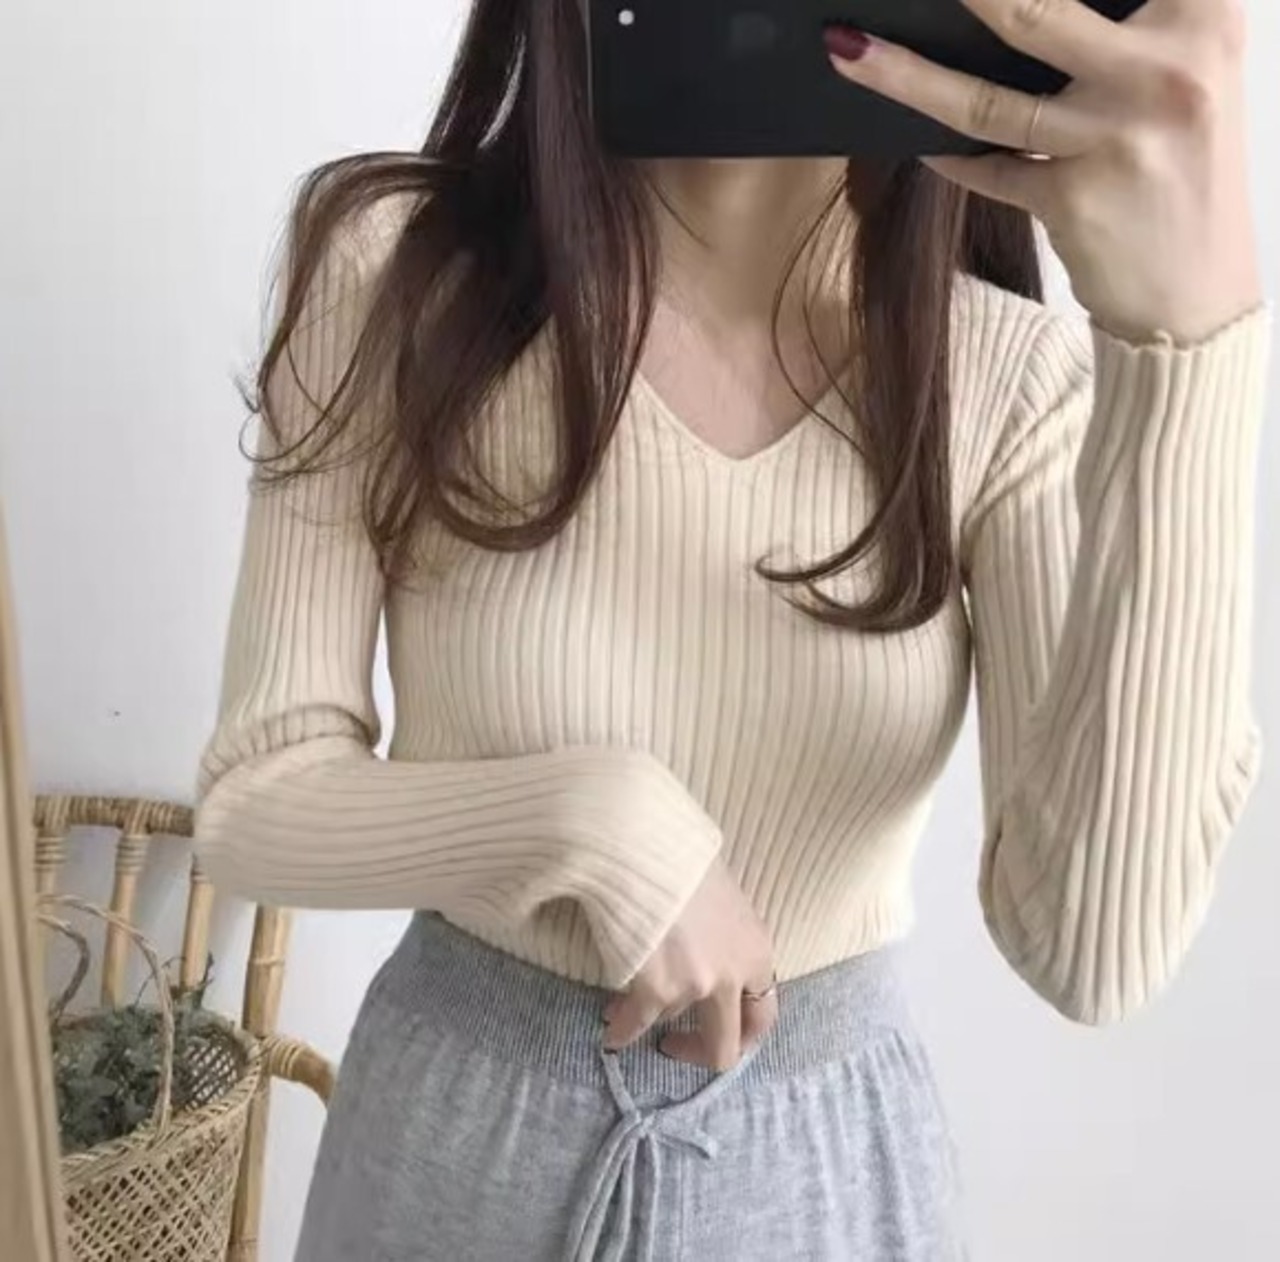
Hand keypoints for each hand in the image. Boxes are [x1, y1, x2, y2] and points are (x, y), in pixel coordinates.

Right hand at [602, 855, 777, 1070]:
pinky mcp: (657, 990)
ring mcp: (696, 986)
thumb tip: (702, 951)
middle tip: (673, 1046)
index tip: (712, 1028)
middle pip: (726, 1046)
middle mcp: (733, 976)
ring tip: (621, 1008)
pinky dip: (623, 1031)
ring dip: (647, 1018)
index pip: (763, 1015)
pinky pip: (636, 1023)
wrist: (644, 843)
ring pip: (670, 1020)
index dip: (741, 1034)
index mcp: (756, 951)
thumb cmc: (680, 854)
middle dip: (696, 1051)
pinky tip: (612, 1029)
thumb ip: (722, 936)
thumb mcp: (722, 897)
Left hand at [825, 0, 1262, 343]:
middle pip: (1033, 11)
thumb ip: (1118, 32)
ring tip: (851, 51)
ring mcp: (1117, 138)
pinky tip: (919, 142)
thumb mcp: (1179, 76)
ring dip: (904, 75)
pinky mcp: (1074, 201)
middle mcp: (1169, 69)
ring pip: (985, 98)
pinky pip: (986, 169)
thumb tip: (1004, 13)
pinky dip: (948, 155)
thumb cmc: (1181, 172)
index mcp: (1204, 16)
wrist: (1196, 297)